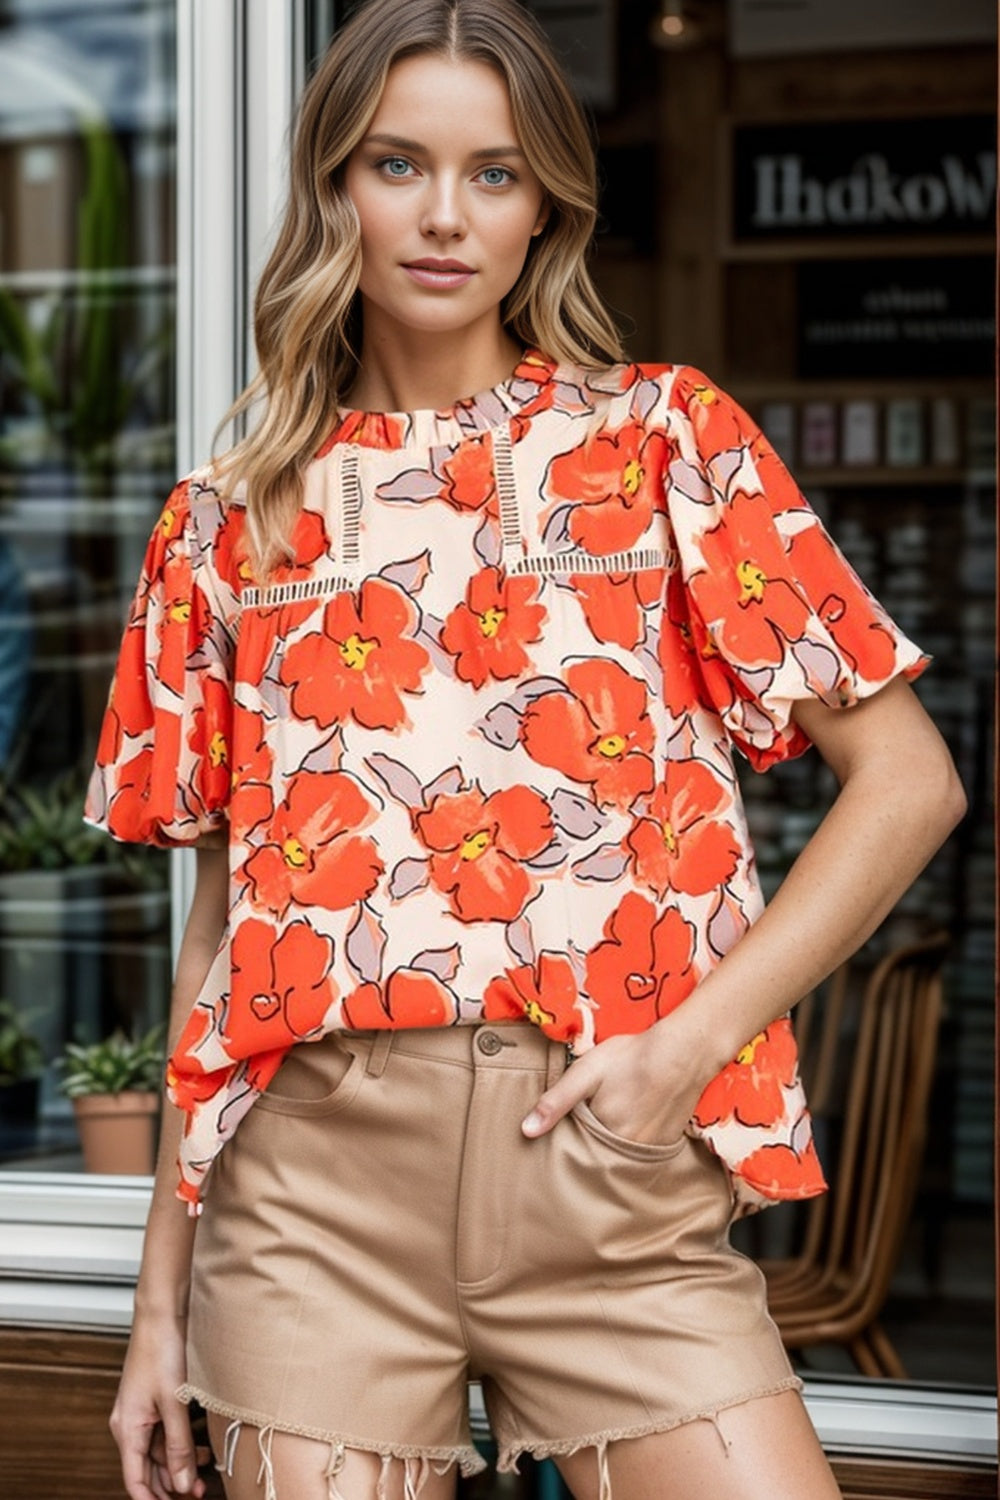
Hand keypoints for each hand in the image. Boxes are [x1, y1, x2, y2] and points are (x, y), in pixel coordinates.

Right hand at [110, 1311, 207, 1499]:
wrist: (163, 1312)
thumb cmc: (162, 1351)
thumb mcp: (173, 1402)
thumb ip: (178, 1445)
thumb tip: (180, 1484)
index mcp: (128, 1429)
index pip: (134, 1480)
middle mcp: (131, 1424)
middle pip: (148, 1469)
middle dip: (171, 1485)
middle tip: (199, 1493)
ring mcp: (143, 1412)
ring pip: (160, 1452)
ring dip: (180, 1465)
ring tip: (206, 1472)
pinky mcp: (157, 1400)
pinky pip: (167, 1432)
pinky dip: (183, 1443)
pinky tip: (203, 1447)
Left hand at [521, 1023, 707, 1145]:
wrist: (684, 1051)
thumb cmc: (631, 1058)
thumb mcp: (586, 1072)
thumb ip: (556, 1101)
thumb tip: (526, 1131)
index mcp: (602, 1136)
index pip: (576, 1148)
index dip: (571, 1134)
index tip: (569, 1122)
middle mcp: (627, 1151)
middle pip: (599, 1155)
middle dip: (591, 1142)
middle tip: (597, 1111)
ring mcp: (650, 1151)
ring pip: (621, 1155)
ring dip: (613, 1142)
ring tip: (616, 1114)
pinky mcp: (668, 1144)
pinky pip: (642, 1151)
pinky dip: (635, 1139)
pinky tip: (636, 1116)